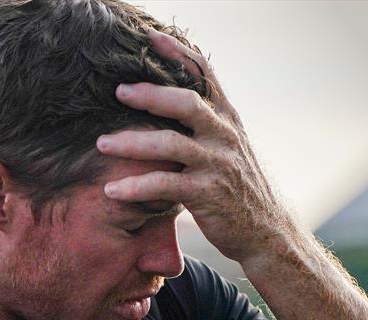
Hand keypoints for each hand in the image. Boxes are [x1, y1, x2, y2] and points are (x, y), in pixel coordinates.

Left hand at [96, 28, 291, 263]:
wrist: (265, 232)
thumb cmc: (239, 191)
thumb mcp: (230, 149)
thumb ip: (207, 127)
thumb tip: (174, 106)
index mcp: (228, 119)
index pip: (205, 75)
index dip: (179, 53)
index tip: (151, 38)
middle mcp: (224, 136)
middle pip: (186, 102)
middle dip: (150, 95)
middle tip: (119, 92)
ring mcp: (216, 164)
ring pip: (170, 143)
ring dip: (132, 142)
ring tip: (102, 143)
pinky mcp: (206, 194)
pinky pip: (164, 184)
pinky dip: (136, 186)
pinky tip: (112, 190)